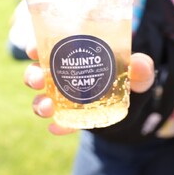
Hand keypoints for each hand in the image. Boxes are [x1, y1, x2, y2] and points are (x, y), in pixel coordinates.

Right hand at [24, 45, 154, 134]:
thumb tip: (140, 65)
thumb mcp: (137, 71)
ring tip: (47, 108)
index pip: (47, 45)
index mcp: (71, 53)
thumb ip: (141, 67)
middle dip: (33, 75)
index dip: (35, 45)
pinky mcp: (71, 117)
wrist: (131, 102)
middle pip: (37, 72)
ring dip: (39, 103)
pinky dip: (58, 126)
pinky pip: (60, 122)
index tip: (33, 49)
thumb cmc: (129, 76)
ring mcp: (63, 97)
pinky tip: (56, 129)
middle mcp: (61, 74)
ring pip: (42, 98)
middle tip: (39, 80)